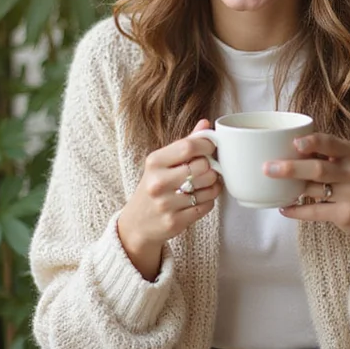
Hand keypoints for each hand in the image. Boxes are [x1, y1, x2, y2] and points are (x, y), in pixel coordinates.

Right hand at [117, 119, 221, 279]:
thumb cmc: (153, 188)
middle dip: (211, 168)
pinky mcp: (175, 222)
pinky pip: (207, 206)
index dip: (206, 145)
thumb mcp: (161, 163)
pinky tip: (200, 198)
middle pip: (202, 167)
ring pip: (208, 188)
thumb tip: (206, 124)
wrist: (136, 224)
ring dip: (213, 185)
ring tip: (205, 184)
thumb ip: (185, 143)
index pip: (188, 146)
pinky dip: (209, 201)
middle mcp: (158, 182)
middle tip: (208, 169)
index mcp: (154, 162)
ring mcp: (166, 204)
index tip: (210, 148)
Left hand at [264, 133, 349, 271]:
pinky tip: (283, 208)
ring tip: (271, 185)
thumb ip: (327, 155)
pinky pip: (314, 212)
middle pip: (318, 168)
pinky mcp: (345, 214)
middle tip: (267, 168)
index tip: (294, 143)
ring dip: (290, 189)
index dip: (312, 142)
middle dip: (291, 168)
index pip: (331, 143)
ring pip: (313, 190)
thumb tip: (287, 148)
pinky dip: (296, 211)